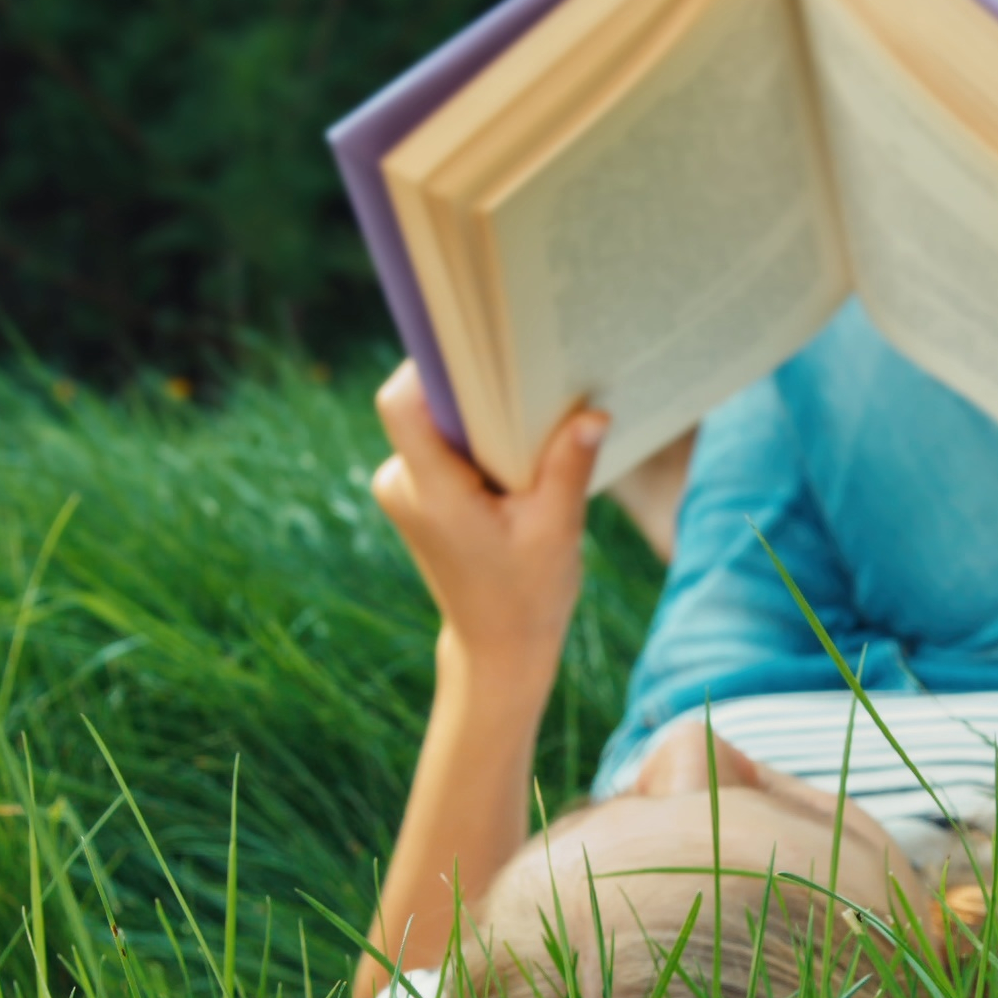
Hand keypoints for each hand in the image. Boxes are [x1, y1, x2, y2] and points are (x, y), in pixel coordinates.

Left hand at [370, 366, 603, 663]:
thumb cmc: (528, 594)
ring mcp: (405, 490)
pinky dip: (475, 438)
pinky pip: (439, 444)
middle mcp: (404, 484)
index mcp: (431, 492)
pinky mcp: (417, 494)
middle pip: (424, 404)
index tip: (480, 348)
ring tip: (530, 418)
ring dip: (479, 416)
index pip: (403, 404)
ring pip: (434, 422)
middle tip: (526, 375)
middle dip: (474, 388)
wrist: (496, 648)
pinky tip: (518, 447)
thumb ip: (569, 466)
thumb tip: (594, 413)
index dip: (430, 366)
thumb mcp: (556, 528)